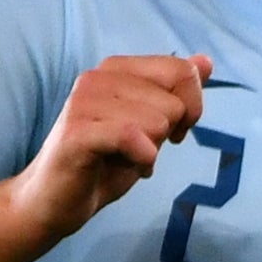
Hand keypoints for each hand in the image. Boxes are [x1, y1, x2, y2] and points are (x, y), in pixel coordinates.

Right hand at [13, 55, 209, 243]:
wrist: (56, 200)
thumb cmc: (105, 162)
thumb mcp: (151, 125)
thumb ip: (176, 92)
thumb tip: (206, 61)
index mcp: (116, 69)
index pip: (182, 71)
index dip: (190, 108)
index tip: (171, 131)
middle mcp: (98, 77)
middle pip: (174, 103)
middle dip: (165, 136)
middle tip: (136, 148)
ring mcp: (84, 101)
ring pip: (157, 122)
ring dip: (148, 151)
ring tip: (121, 157)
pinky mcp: (77, 131)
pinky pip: (133, 137)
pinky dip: (140, 159)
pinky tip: (122, 165)